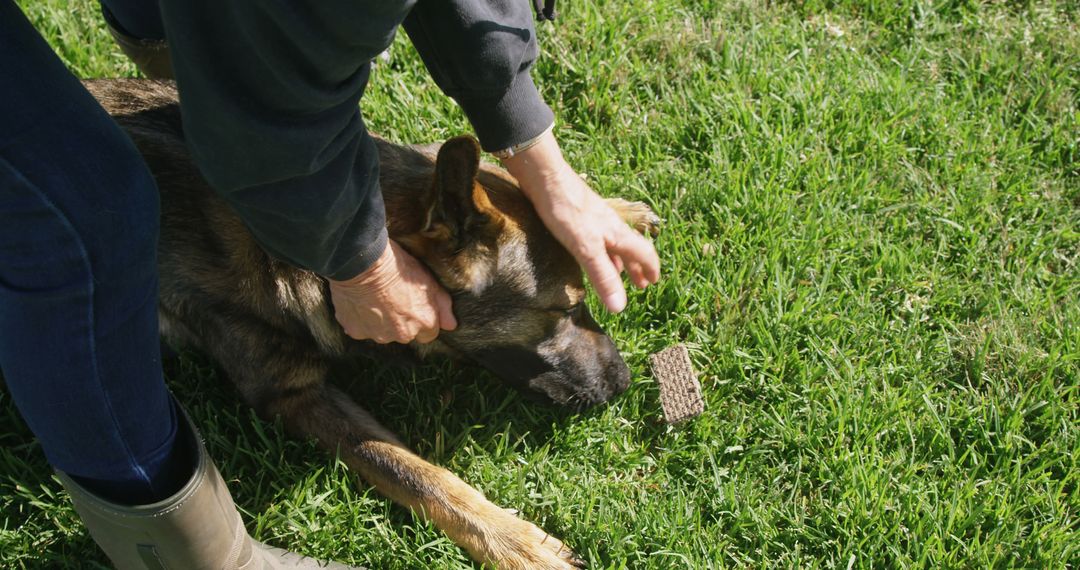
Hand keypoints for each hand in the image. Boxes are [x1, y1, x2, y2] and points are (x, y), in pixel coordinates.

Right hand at [328, 240, 456, 343]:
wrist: (364, 263)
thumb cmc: (399, 267)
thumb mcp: (428, 280)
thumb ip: (442, 305)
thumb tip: (451, 325)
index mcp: (424, 323)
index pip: (429, 333)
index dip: (422, 319)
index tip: (413, 305)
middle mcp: (403, 335)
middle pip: (405, 334)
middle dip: (401, 321)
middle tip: (393, 298)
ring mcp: (379, 336)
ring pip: (383, 333)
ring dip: (381, 321)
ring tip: (376, 298)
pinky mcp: (357, 332)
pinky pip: (361, 329)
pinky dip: (361, 319)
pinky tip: (361, 302)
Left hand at [502, 130, 659, 312]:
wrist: (545, 179)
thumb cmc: (567, 212)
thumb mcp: (586, 249)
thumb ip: (603, 277)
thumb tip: (620, 307)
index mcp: (618, 234)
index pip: (644, 252)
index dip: (650, 269)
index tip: (653, 283)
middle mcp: (611, 226)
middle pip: (631, 248)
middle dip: (637, 268)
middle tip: (640, 284)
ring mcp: (595, 220)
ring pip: (615, 244)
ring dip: (620, 261)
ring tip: (619, 275)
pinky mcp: (579, 216)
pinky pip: (598, 239)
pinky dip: (602, 252)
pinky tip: (590, 255)